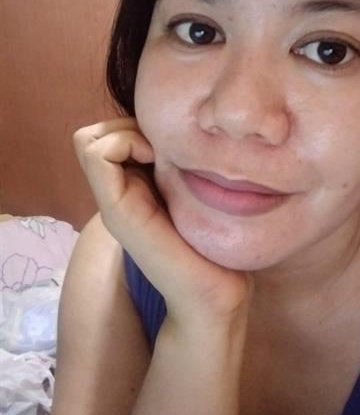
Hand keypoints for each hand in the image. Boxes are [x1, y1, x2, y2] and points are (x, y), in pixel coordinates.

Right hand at [73, 117, 252, 329]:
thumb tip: (171, 131)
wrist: (214, 287)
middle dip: (130, 127)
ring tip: (159, 154)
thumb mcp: (187, 189)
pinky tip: (156, 160)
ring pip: (91, 140)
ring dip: (127, 134)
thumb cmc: (210, 237)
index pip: (108, 135)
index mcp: (132, 188)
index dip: (137, 127)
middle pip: (95, 135)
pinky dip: (125, 142)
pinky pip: (97, 153)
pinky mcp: (116, 210)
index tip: (169, 143)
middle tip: (162, 147)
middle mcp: (114, 193)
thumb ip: (172, 166)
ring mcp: (111, 202)